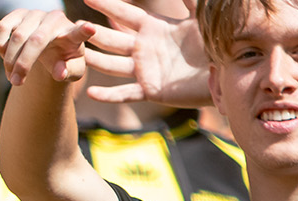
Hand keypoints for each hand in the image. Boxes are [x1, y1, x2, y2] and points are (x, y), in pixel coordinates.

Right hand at [0, 10, 95, 85]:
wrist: (47, 51)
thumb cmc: (63, 61)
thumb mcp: (70, 72)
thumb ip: (68, 73)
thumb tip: (59, 72)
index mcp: (73, 33)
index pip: (80, 32)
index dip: (84, 30)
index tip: (90, 28)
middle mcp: (55, 18)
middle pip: (36, 40)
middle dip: (23, 64)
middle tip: (16, 83)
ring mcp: (35, 14)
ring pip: (17, 36)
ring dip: (10, 60)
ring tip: (12, 77)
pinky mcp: (18, 14)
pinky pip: (2, 28)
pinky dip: (0, 46)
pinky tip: (7, 59)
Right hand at [77, 0, 213, 106]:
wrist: (226, 73)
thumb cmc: (216, 43)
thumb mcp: (201, 18)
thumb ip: (189, 0)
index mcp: (154, 28)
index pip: (124, 14)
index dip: (107, 5)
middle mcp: (144, 48)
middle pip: (111, 39)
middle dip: (91, 33)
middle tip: (71, 27)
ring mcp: (144, 70)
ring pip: (111, 65)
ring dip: (93, 60)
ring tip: (74, 56)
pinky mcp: (150, 90)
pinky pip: (125, 93)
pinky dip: (108, 95)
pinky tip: (91, 93)